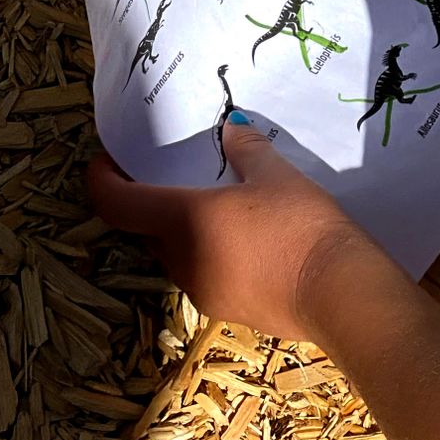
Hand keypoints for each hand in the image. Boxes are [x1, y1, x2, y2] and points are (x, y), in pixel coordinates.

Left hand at [88, 116, 362, 340]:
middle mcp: (182, 259)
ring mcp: (202, 290)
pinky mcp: (227, 310)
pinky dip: (213, 255)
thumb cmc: (300, 224)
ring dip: (186, 233)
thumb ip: (247, 150)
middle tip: (178, 179)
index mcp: (183, 219)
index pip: (118, 204)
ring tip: (222, 210)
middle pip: (147, 230)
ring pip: (178, 255)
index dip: (103, 181)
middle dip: (153, 205)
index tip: (107, 162)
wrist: (336, 291)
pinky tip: (250, 243)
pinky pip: (206, 275)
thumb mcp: (277, 175)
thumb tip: (230, 129)